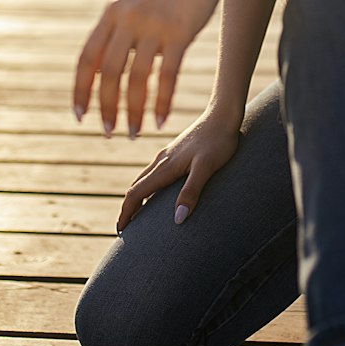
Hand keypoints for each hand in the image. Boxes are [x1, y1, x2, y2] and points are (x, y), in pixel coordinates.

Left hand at [73, 0, 235, 138]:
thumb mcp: (134, 0)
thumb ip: (116, 30)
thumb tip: (100, 68)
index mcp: (112, 12)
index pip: (87, 58)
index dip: (81, 90)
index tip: (80, 115)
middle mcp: (128, 18)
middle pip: (109, 73)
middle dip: (106, 107)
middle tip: (107, 132)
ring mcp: (154, 25)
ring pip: (137, 78)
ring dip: (133, 111)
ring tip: (133, 132)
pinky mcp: (180, 32)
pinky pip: (167, 75)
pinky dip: (163, 101)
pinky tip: (162, 120)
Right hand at [116, 108, 242, 230]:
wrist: (223, 114)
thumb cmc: (218, 141)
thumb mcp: (206, 168)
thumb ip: (191, 192)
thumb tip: (177, 219)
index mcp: (165, 166)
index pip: (136, 193)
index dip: (127, 213)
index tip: (121, 230)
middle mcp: (161, 160)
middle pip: (136, 186)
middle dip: (128, 208)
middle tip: (125, 228)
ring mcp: (168, 154)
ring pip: (144, 178)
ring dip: (137, 196)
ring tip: (138, 214)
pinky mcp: (176, 151)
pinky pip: (154, 172)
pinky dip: (148, 186)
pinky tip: (158, 191)